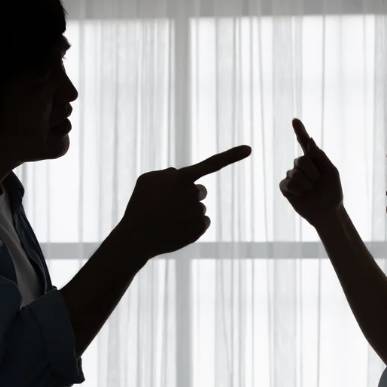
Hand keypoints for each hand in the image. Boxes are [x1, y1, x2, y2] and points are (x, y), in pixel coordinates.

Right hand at [116, 145, 251, 259]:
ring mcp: (198, 212)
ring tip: (167, 219)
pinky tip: (176, 228)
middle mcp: (194, 194)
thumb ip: (167, 173)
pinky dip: (191, 224)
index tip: (249, 149)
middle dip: (189, 195)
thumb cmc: (139, 205)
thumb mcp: (147, 180)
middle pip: (200, 190)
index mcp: (182, 178)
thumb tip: (178, 175)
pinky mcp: (200, 229)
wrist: (137, 237)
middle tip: (169, 205)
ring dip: (187, 211)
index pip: (212, 163)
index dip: (232, 155)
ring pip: (199, 207)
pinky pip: (202, 222)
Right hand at [279, 118, 343, 227]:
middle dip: (312, 172)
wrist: (327, 212)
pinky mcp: (285, 187)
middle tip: (318, 182)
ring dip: (307, 185)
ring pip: (295, 174)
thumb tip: (310, 141)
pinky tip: (301, 195)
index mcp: (314, 159)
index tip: (295, 120)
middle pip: (300, 160)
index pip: (305, 142)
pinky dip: (297, 190)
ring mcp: (292, 176)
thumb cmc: (332, 192)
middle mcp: (301, 165)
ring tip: (311, 190)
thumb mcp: (331, 172)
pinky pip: (287, 184)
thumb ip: (320, 157)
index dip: (300, 131)